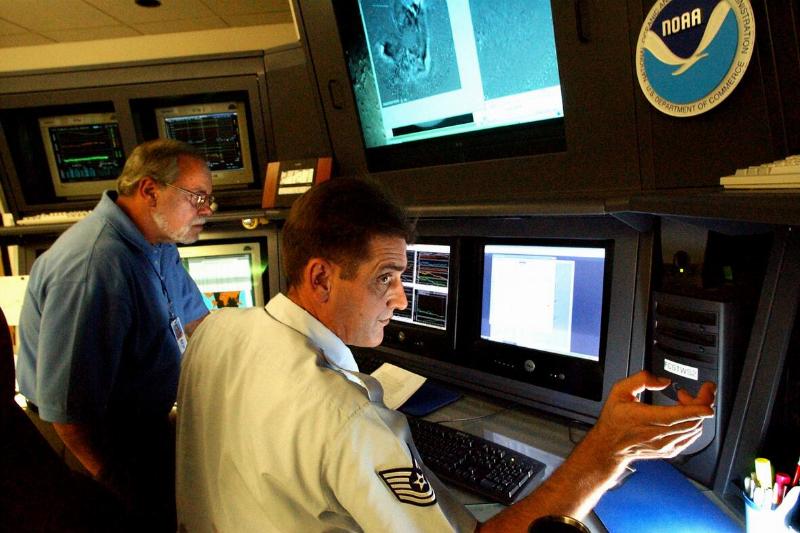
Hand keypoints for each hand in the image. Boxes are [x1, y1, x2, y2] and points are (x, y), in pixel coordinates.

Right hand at [588, 371, 714, 465]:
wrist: (609, 446)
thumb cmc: (614, 419)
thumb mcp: (619, 391)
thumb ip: (641, 379)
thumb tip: (664, 381)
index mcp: (643, 418)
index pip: (676, 416)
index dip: (696, 408)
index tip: (707, 401)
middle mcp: (656, 434)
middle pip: (692, 421)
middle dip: (701, 403)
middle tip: (695, 392)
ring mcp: (665, 445)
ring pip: (694, 429)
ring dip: (697, 413)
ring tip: (685, 402)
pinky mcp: (670, 451)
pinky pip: (691, 437)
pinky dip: (694, 423)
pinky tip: (685, 416)